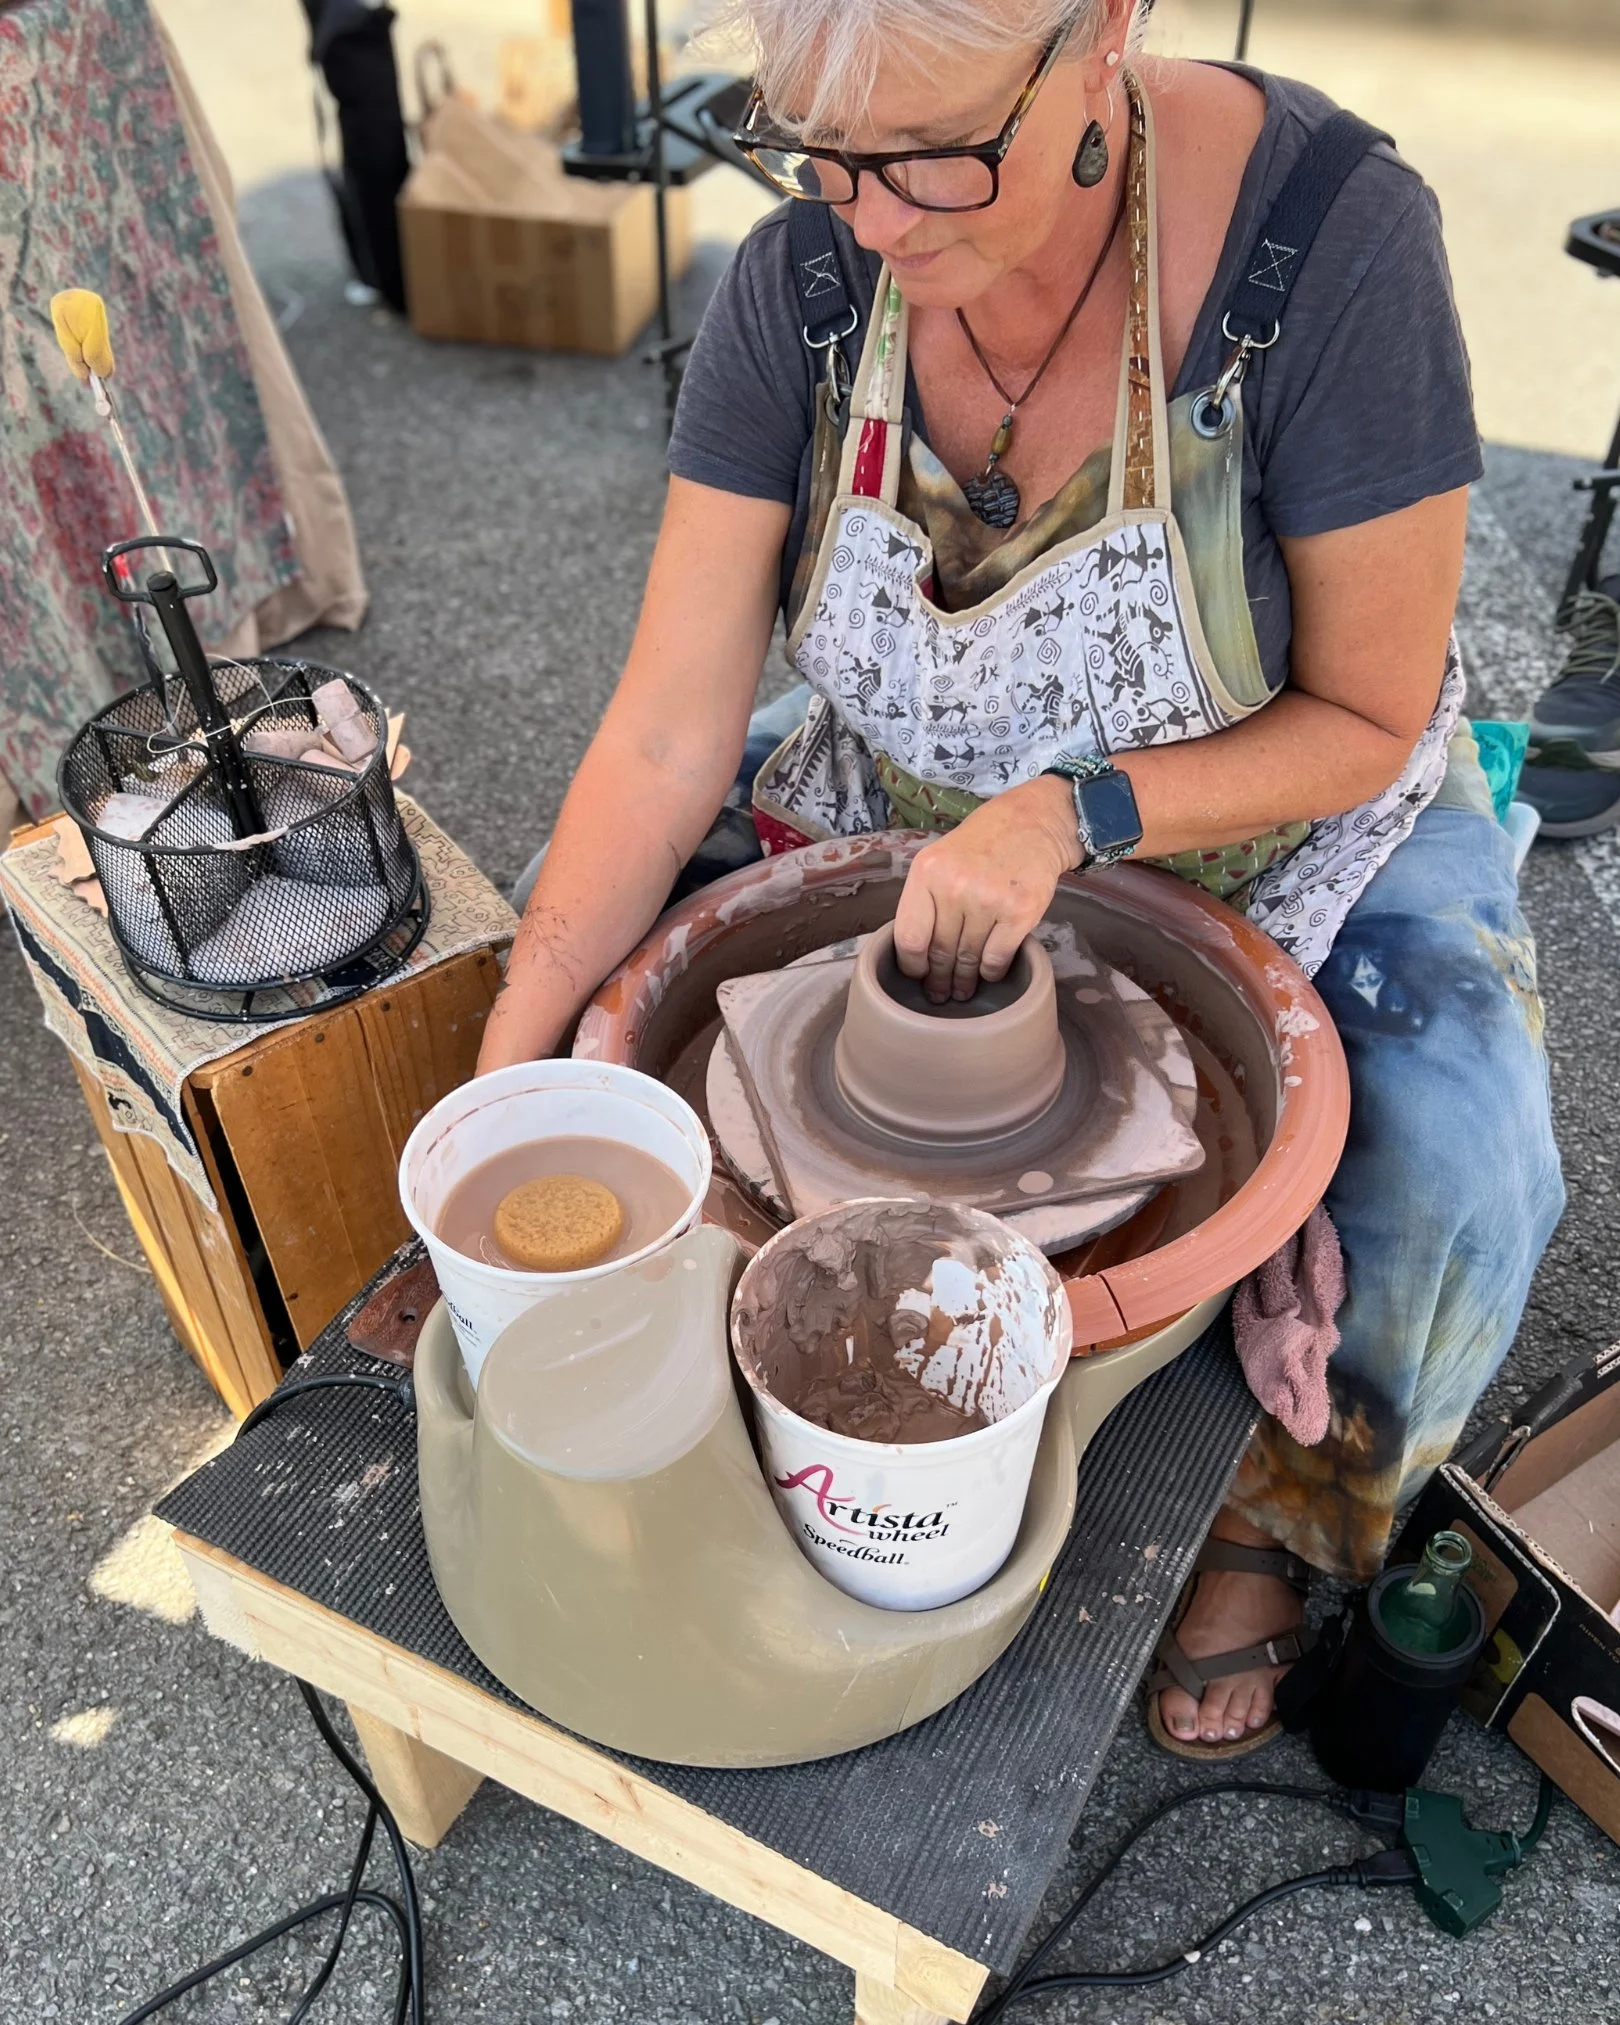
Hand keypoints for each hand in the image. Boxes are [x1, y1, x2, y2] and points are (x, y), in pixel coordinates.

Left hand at [893, 775, 1081, 1002]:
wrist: (1033, 823)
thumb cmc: (982, 845)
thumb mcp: (940, 859)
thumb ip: (925, 899)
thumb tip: (914, 952)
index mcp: (927, 872)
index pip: (909, 937)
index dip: (912, 965)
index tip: (917, 974)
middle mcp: (955, 886)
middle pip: (940, 952)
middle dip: (939, 979)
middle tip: (940, 993)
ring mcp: (989, 899)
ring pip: (968, 958)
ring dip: (965, 980)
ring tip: (963, 990)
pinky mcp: (1020, 912)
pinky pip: (996, 958)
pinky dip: (991, 972)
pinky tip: (988, 973)